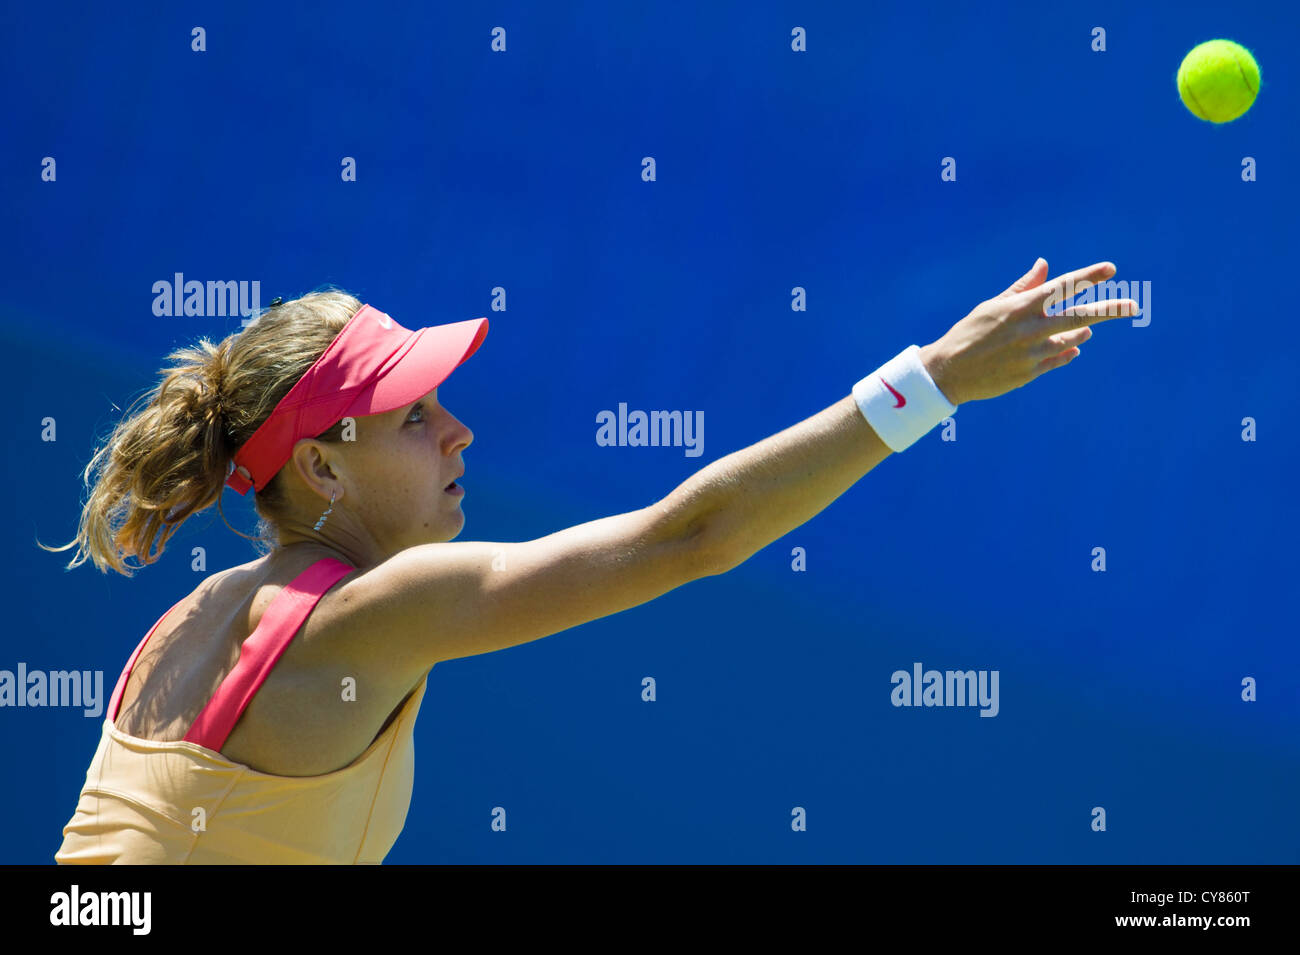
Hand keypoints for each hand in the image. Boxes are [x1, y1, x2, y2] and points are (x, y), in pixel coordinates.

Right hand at [919, 258, 1137, 405]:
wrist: (948, 372)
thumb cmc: (969, 332)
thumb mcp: (993, 306)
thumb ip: (1023, 287)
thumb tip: (1045, 265)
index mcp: (1020, 307)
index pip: (1062, 287)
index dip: (1088, 277)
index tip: (1111, 269)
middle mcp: (1030, 329)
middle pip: (1078, 316)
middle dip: (1109, 310)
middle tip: (1134, 306)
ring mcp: (1032, 354)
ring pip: (1069, 340)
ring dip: (1081, 332)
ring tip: (1089, 328)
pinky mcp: (1030, 373)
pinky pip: (1058, 359)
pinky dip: (1068, 351)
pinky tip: (1073, 347)